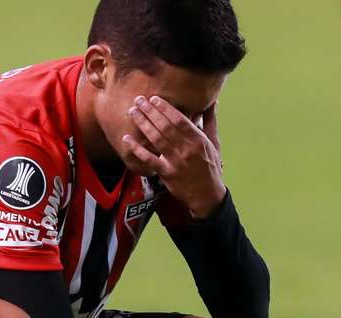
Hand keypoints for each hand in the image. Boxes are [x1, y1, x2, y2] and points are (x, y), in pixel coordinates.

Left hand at [123, 96, 225, 218]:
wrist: (207, 195)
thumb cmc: (210, 166)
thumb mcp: (214, 142)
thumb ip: (210, 121)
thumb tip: (212, 101)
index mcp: (198, 140)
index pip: (180, 119)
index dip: (166, 108)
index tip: (154, 99)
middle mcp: (187, 149)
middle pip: (166, 126)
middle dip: (150, 112)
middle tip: (138, 100)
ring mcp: (176, 162)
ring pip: (156, 139)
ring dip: (143, 124)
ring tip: (132, 112)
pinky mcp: (167, 174)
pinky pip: (149, 160)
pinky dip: (137, 149)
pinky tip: (126, 139)